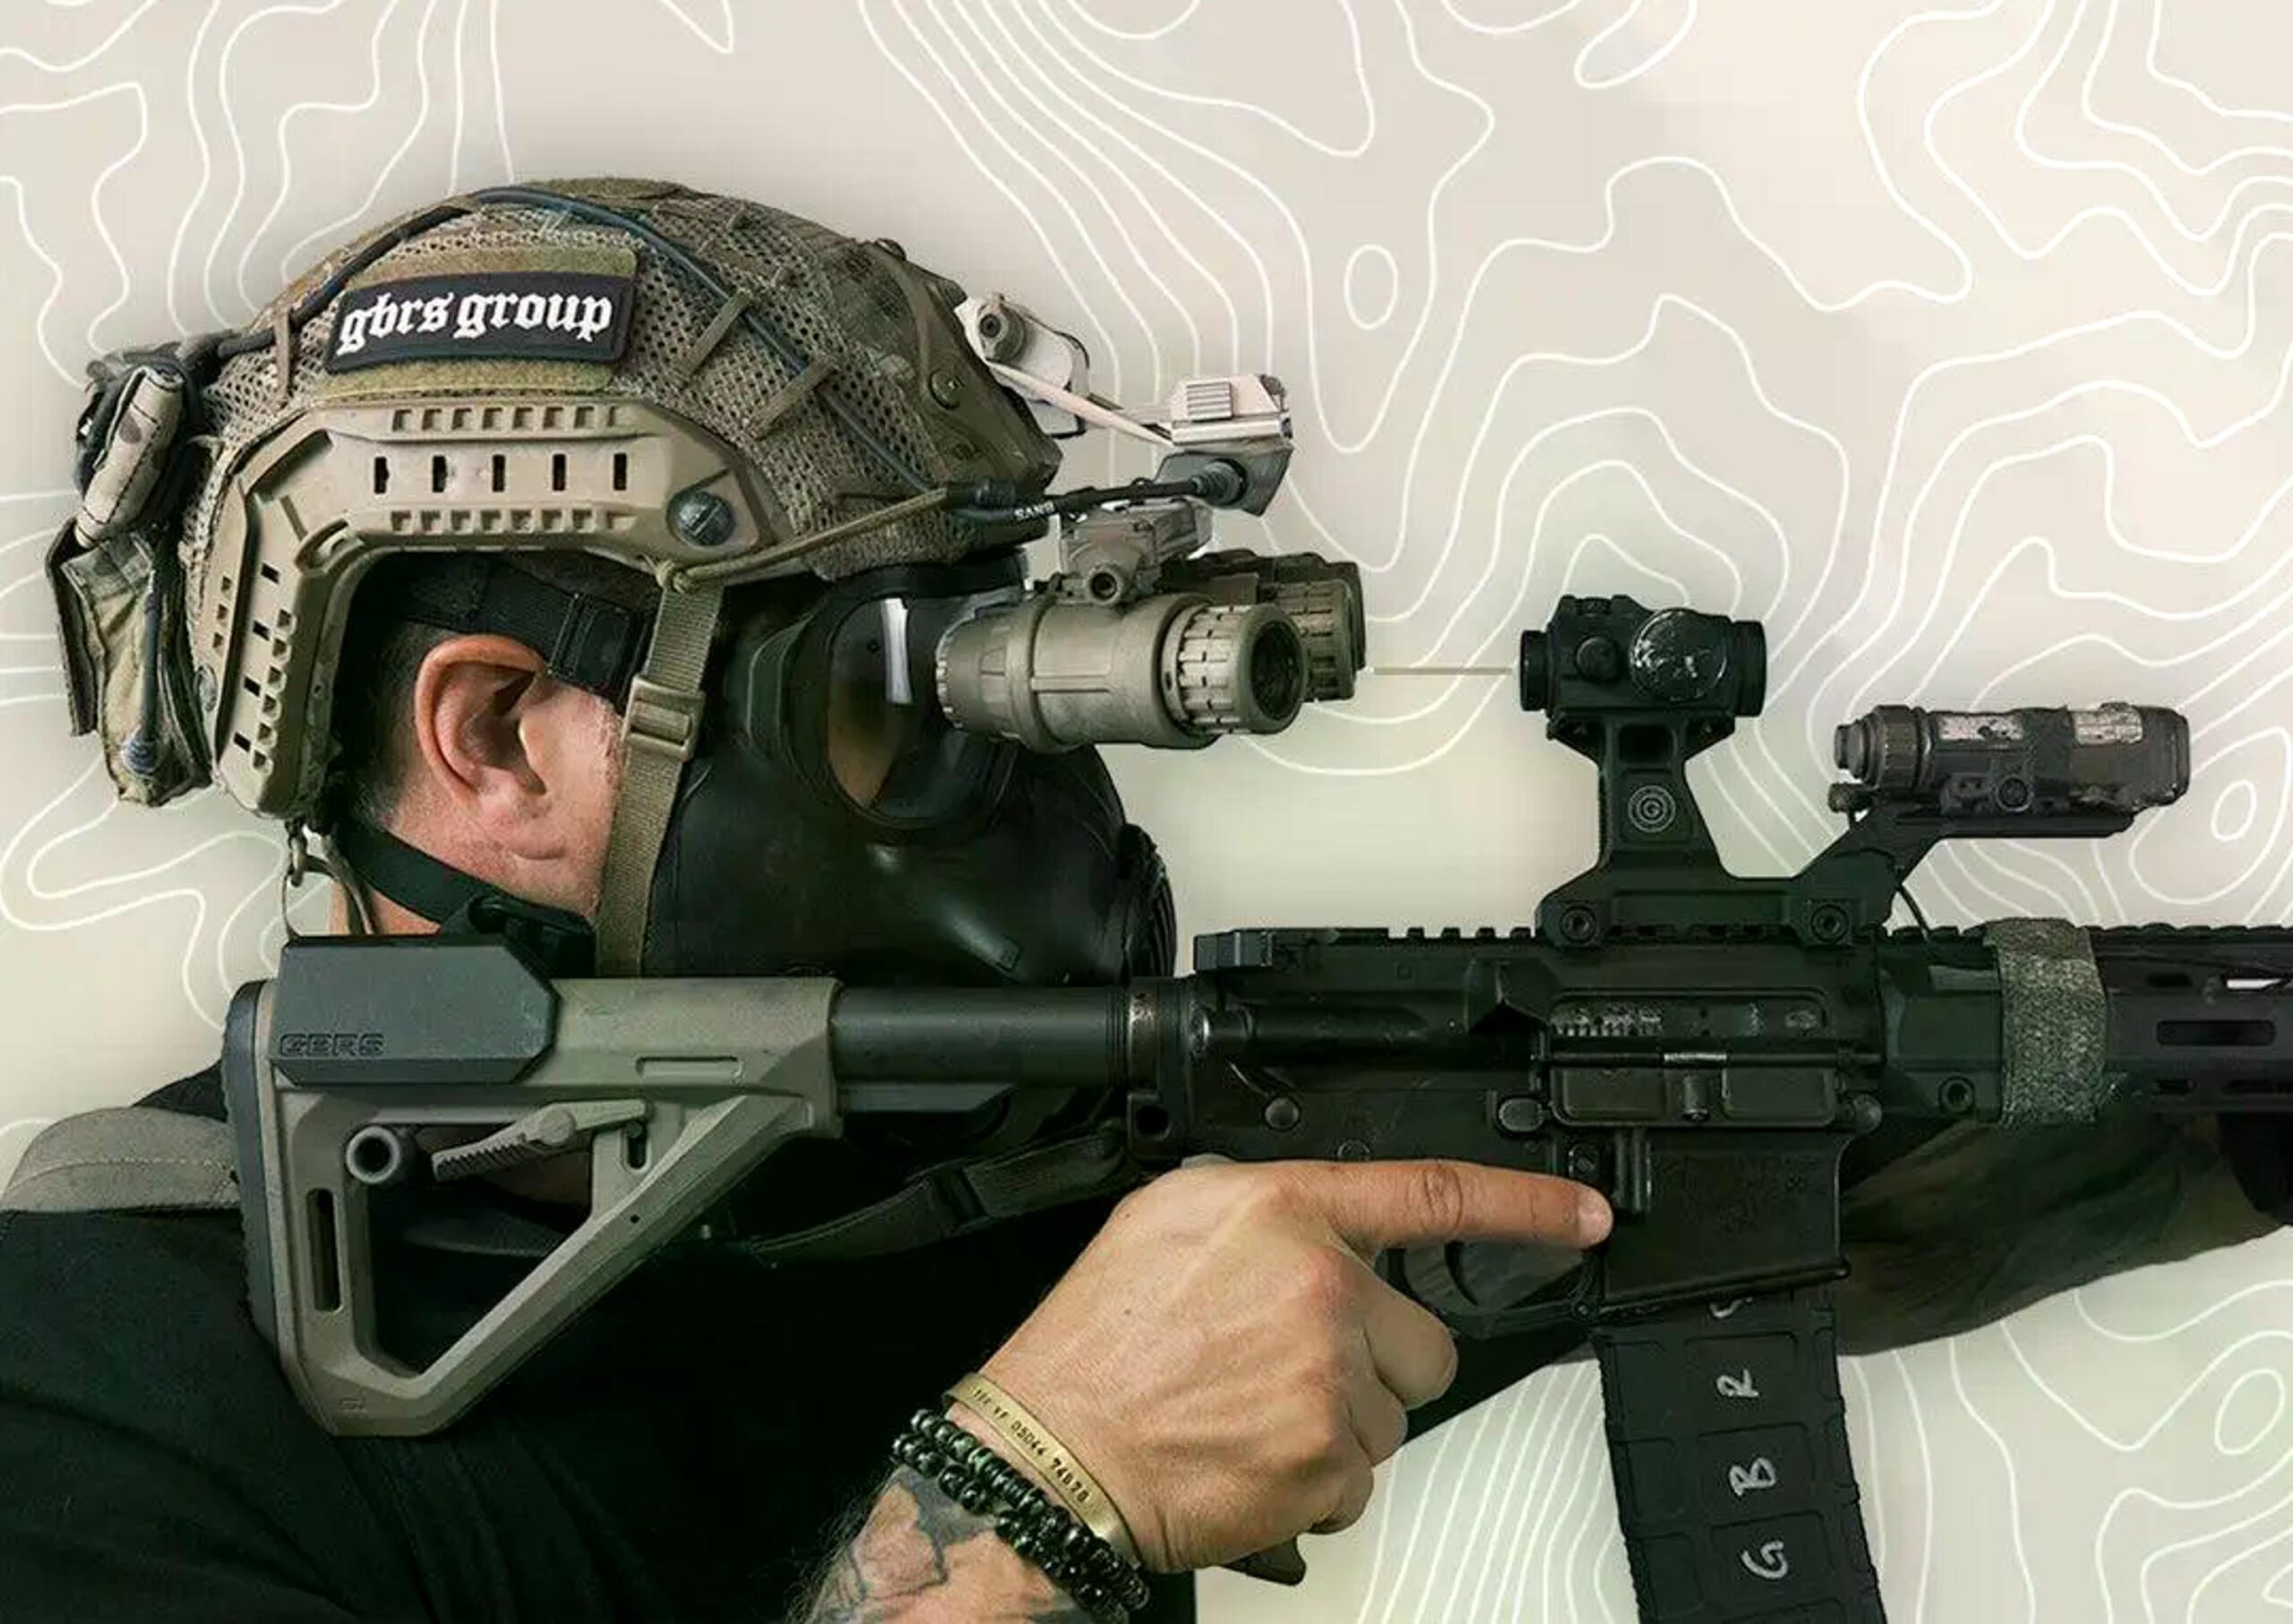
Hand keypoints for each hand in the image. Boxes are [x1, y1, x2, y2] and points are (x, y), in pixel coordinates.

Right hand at [973, 1159, 1611, 1571]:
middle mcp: (1317, 1285)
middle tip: (1289, 1370)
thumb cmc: (1095, 1347)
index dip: (1525, 1204)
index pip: (1431, 1193)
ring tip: (1249, 1413)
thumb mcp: (1162, 1224)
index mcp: (1279, 1212)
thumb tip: (1313, 1222)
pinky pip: (1361, 1476)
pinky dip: (1315, 1480)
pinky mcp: (1328, 1460)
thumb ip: (1256, 1208)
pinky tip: (1250, 1455)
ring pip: (1391, 1411)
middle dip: (1377, 1360)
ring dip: (1338, 1421)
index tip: (1583, 1215)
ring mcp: (1328, 1376)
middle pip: (1423, 1335)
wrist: (1051, 1456)